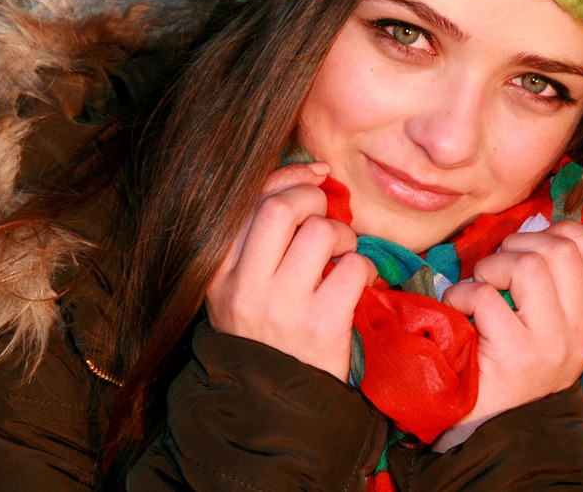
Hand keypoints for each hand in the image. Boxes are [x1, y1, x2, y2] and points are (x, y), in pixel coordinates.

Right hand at [205, 162, 376, 380]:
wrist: (276, 409)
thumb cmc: (269, 336)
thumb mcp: (245, 287)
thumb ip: (265, 236)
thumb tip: (313, 172)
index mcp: (218, 273)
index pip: (249, 201)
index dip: (287, 176)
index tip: (314, 175)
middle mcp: (243, 287)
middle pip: (281, 207)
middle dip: (315, 198)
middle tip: (328, 214)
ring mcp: (280, 308)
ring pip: (321, 233)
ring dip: (344, 235)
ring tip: (342, 256)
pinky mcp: (319, 326)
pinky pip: (352, 268)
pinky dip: (365, 268)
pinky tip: (358, 284)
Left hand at [434, 219, 582, 450]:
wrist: (491, 430)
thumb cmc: (510, 368)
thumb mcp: (549, 331)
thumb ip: (554, 287)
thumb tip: (540, 231)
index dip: (569, 231)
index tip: (536, 242)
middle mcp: (580, 334)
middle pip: (562, 250)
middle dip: (519, 244)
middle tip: (499, 268)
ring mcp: (550, 345)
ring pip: (527, 265)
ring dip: (491, 266)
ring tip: (481, 287)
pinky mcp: (515, 356)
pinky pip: (485, 295)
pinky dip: (461, 295)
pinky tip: (460, 311)